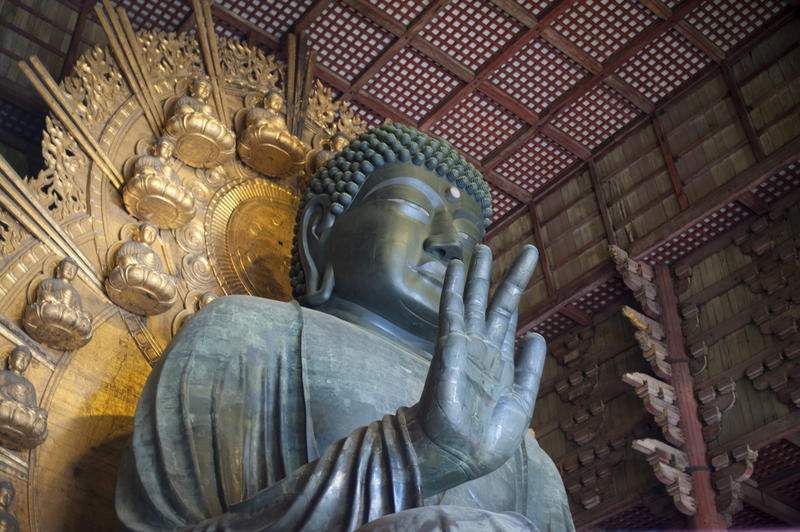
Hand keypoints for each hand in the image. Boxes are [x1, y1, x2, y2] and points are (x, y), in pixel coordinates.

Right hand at [406, 244, 545, 495]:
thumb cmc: (487, 438)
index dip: (518, 293)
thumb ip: (530, 368)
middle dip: (506, 275)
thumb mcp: (521, 401)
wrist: (459, 455)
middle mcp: (483, 348)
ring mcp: (466, 344)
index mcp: (500, 362)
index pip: (510, 319)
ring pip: (474, 300)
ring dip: (479, 273)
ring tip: (484, 247)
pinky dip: (454, 287)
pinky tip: (457, 267)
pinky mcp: (450, 346)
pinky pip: (452, 310)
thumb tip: (537, 335)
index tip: (525, 269)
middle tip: (522, 248)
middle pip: (496, 303)